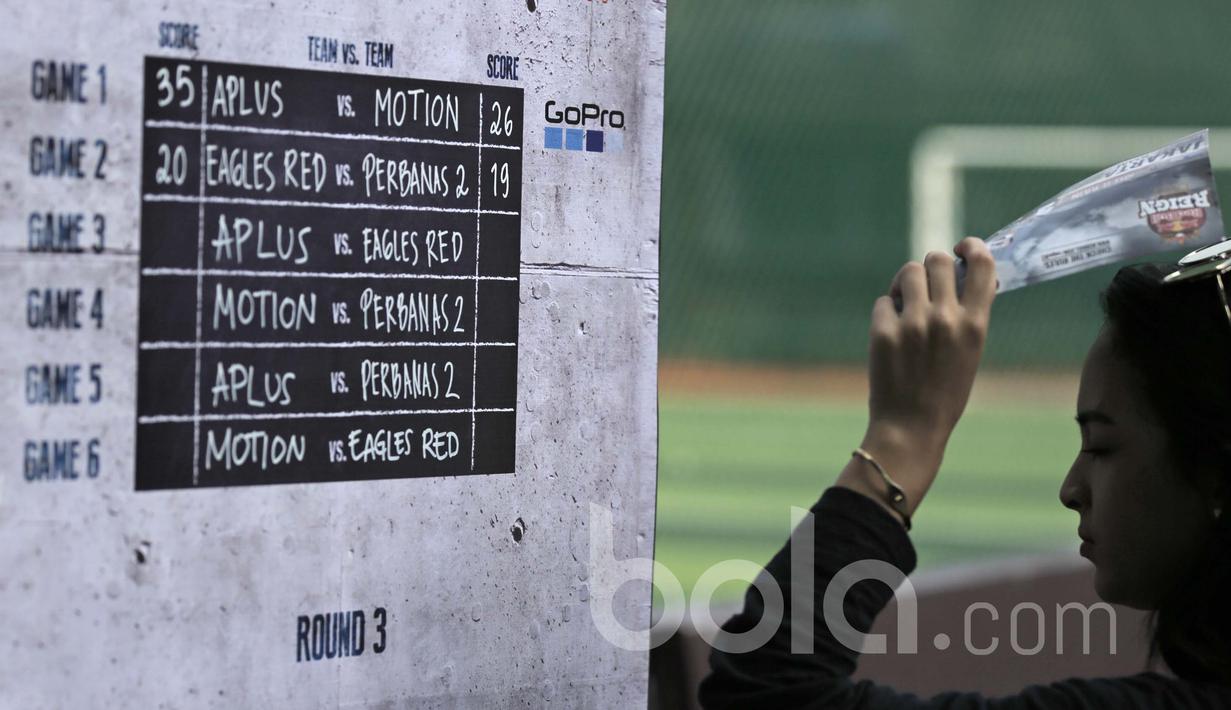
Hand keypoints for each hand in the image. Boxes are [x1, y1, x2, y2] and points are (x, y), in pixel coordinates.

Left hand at [844, 238, 996, 515]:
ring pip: (907, 273)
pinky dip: (887, 312)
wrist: (911, 427)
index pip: (982, 262)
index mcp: (975, 324)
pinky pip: (884, 301)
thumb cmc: (945, 392)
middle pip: (937, 259)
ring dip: (906, 284)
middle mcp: (945, 318)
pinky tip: (891, 334)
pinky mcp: (883, 331)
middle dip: (931, 267)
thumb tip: (960, 273)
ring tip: (907, 305)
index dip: (971, 247)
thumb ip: (969, 313)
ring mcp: (912, 324)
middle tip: (926, 284)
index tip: (962, 248)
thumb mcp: (971, 352)